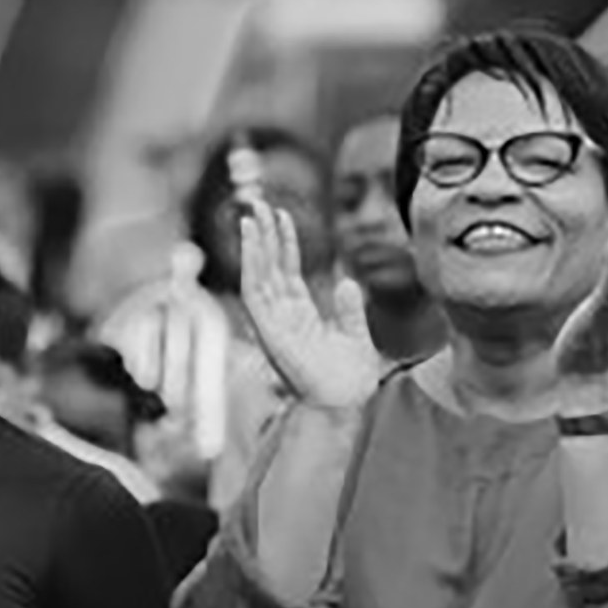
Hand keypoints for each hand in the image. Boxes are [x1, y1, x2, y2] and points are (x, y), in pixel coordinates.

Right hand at [236, 197, 380, 411]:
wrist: (346, 404)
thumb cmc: (350, 379)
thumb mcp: (356, 335)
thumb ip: (350, 309)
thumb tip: (349, 281)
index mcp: (300, 316)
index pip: (286, 271)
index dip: (283, 243)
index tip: (282, 215)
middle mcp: (282, 317)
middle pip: (268, 268)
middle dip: (263, 236)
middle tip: (258, 203)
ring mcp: (273, 324)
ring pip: (257, 276)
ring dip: (253, 247)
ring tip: (252, 216)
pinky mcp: (269, 331)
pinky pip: (256, 293)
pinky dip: (253, 267)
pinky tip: (255, 245)